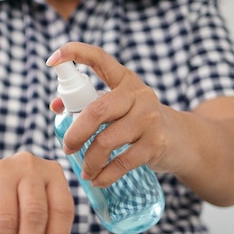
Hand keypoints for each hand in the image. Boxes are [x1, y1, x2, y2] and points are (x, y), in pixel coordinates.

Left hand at [47, 42, 172, 186]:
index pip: (99, 58)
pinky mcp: (156, 144)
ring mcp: (149, 119)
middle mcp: (138, 95)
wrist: (181, 140)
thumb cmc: (138, 122)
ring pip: (106, 141)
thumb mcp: (118, 107)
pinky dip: (105, 175)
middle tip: (67, 147)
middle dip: (75, 133)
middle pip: (97, 111)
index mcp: (124, 80)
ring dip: (89, 161)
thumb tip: (56, 106)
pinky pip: (122, 162)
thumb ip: (89, 104)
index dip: (75, 54)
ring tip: (84, 171)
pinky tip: (98, 180)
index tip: (52, 60)